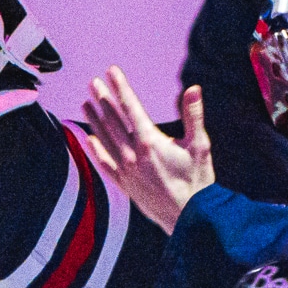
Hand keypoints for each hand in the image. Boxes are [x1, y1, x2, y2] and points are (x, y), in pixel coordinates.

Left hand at [82, 69, 213, 233]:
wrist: (190, 217)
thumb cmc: (198, 181)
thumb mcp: (201, 146)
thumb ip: (194, 115)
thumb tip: (193, 89)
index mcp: (150, 141)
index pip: (131, 107)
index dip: (121, 87)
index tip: (111, 71)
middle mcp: (133, 154)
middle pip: (113, 120)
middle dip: (103, 99)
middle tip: (93, 83)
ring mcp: (126, 170)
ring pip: (105, 139)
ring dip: (95, 119)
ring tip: (86, 103)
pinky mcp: (125, 185)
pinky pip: (105, 164)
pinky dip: (96, 151)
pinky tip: (89, 139)